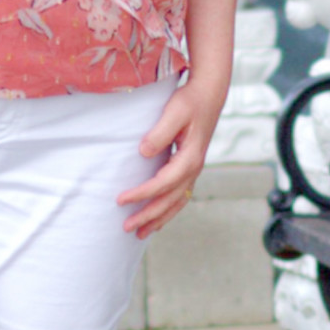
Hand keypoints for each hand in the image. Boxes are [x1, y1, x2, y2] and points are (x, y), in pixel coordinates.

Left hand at [117, 76, 225, 238]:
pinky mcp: (190, 168)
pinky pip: (180, 197)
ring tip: (140, 234)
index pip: (163, 183)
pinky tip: (156, 219)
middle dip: (148, 216)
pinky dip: (168, 210)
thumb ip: (160, 132)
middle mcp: (194, 168)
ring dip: (158, 219)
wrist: (209, 95)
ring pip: (177, 203)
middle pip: (170, 200)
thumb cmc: (189, 101)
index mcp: (190, 157)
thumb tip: (144, 152)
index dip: (142, 194)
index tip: (121, 200)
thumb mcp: (174, 111)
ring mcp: (194, 170)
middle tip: (126, 227)